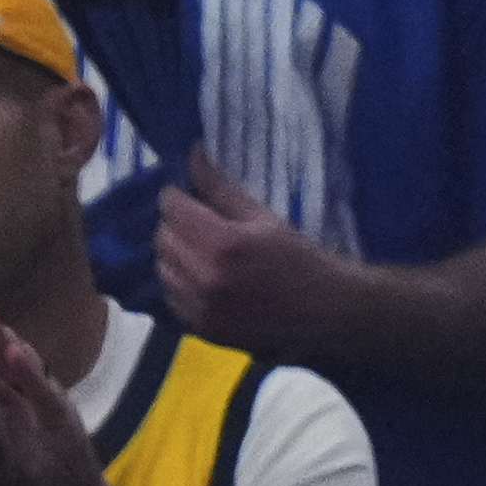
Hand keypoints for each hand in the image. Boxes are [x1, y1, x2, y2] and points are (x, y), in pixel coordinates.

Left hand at [152, 160, 347, 356]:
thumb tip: (193, 155)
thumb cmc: (298, 257)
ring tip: (199, 248)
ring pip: (162, 270)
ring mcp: (201, 309)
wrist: (323, 310)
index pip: (173, 210)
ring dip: (175, 254)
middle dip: (173, 224)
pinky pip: (172, 298)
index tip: (184, 193)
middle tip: (195, 220)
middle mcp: (205, 278)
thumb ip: (221, 188)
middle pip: (163, 239)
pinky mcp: (202, 330)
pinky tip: (203, 276)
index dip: (175, 196)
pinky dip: (180, 283)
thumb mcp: (263, 216)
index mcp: (223, 243)